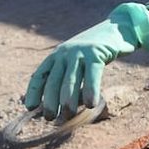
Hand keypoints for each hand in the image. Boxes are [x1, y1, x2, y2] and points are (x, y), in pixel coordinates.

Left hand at [24, 3, 148, 119]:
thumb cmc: (97, 52)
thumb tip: (61, 103)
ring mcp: (80, 53)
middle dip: (50, 102)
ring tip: (69, 116)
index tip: (30, 107)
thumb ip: (68, 75)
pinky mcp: (96, 54)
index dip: (33, 92)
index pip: (40, 75)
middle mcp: (64, 53)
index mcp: (56, 55)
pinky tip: (91, 104)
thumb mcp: (77, 60)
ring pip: (70, 81)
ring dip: (68, 101)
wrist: (118, 29)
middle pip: (53, 81)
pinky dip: (90, 91)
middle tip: (51, 119)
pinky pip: (92, 76)